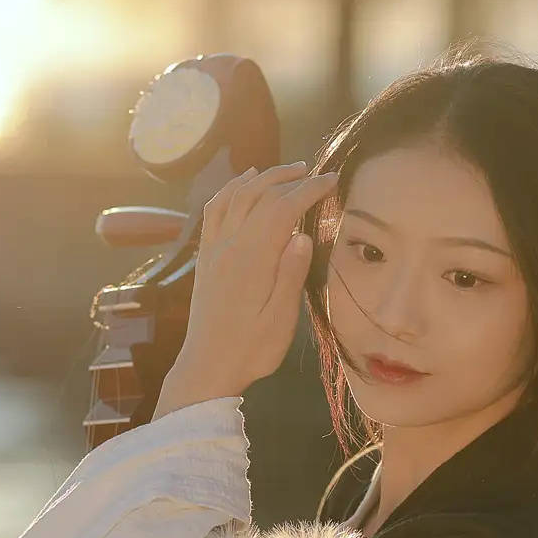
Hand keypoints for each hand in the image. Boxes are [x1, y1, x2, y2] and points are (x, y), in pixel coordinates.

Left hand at [152, 161, 331, 418]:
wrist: (207, 367)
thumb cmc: (251, 349)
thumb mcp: (280, 320)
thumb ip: (290, 275)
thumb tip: (302, 234)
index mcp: (253, 259)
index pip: (283, 209)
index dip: (309, 190)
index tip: (332, 180)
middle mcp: (230, 245)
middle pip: (259, 196)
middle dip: (289, 178)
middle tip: (315, 172)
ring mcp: (214, 248)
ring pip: (236, 197)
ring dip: (262, 178)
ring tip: (286, 170)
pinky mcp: (205, 256)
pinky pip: (214, 210)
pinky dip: (230, 189)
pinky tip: (242, 183)